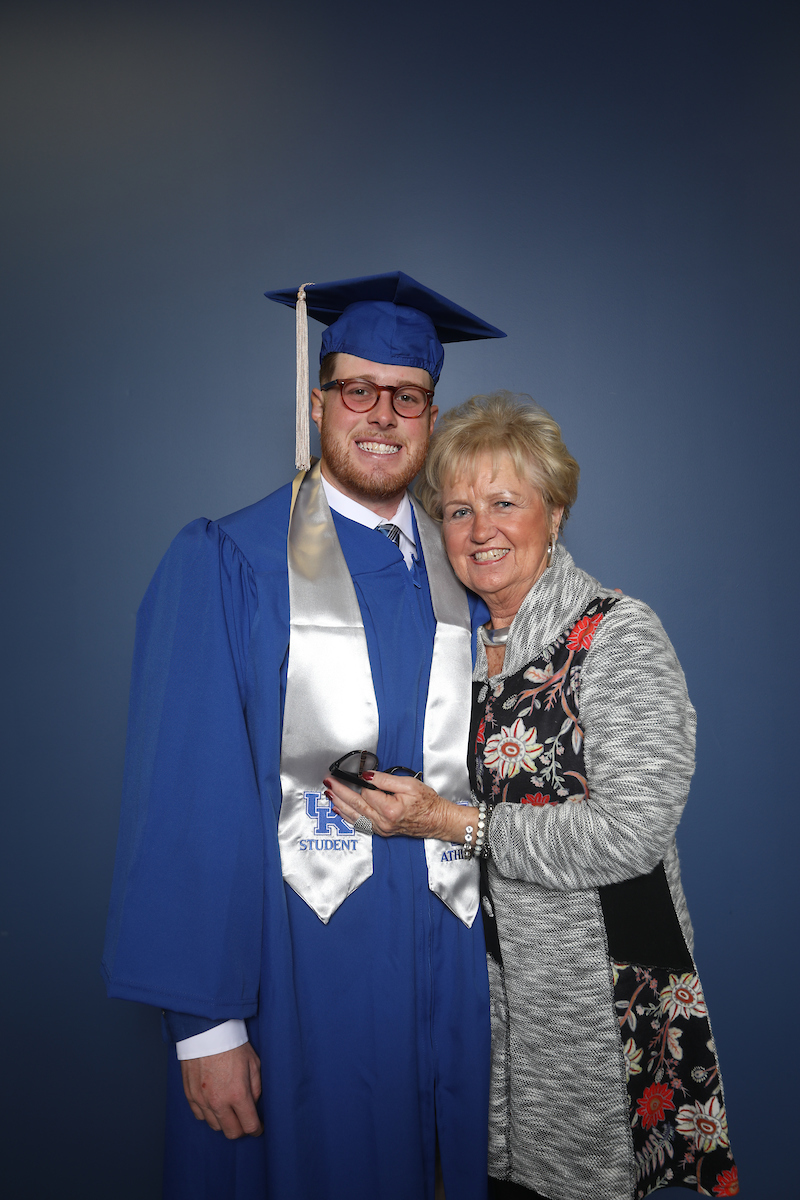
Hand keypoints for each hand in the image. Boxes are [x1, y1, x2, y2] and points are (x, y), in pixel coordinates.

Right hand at [180, 1042, 262, 1138]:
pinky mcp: (190, 1096)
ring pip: (215, 1126)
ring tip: (230, 1109)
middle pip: (231, 1132)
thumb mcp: (253, 1063)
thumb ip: (256, 1088)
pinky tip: (215, 1104)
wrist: (206, 1032)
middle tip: (245, 1120)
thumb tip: (253, 1104)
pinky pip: (200, 1116)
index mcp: (237, 1094)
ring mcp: (202, 1100)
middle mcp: (218, 1101)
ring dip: (225, 1121)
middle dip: (241, 1129)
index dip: (256, 1129)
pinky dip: (209, 1114)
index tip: (258, 1127)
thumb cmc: (232, 1044)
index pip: (249, 1126)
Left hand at [324, 771, 469, 841]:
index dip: (360, 782)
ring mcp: (382, 829)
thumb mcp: (409, 784)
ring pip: (355, 816)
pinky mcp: (382, 831)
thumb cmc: (428, 803)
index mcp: (390, 809)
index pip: (367, 793)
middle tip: (329, 782)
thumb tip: (366, 776)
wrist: (437, 820)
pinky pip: (360, 824)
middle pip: (356, 805)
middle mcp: (383, 822)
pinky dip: (348, 816)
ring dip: (340, 804)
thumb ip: (385, 780)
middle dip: (340, 792)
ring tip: (330, 794)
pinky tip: (340, 810)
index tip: (351, 773)